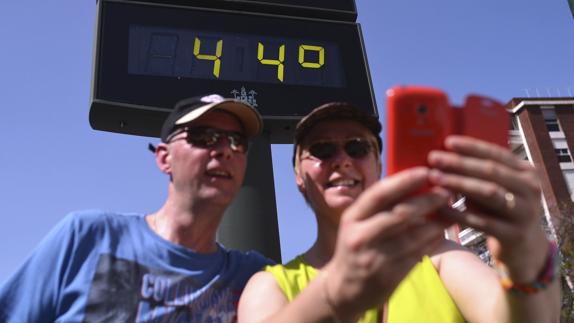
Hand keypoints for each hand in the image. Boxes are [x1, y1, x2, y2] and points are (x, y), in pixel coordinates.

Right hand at [322, 167, 450, 319]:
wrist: (342, 288)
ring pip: (412, 236)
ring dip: (435, 222)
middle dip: (427, 201)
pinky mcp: (388, 276)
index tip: (426, 171)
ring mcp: (374, 258)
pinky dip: (431, 241)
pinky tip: (441, 232)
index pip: (380, 194)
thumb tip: (411, 182)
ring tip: (450, 211)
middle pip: (399, 214)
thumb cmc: (355, 247)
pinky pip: (416, 255)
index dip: (404, 180)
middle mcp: (360, 236)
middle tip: (446, 192)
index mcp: (352, 217)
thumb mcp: (357, 223)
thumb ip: (378, 206)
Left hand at [427, 135, 548, 281]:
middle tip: (433, 158)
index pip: (497, 153)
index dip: (472, 147)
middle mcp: (531, 189)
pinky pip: (482, 221)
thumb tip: (442, 157)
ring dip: (458, 183)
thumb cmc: (500, 212)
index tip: (447, 141)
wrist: (523, 250)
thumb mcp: (494, 188)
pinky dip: (459, 214)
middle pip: (491, 171)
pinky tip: (439, 208)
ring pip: (488, 192)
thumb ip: (477, 174)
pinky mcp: (514, 234)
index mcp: (526, 172)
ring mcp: (525, 212)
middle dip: (459, 163)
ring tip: (434, 177)